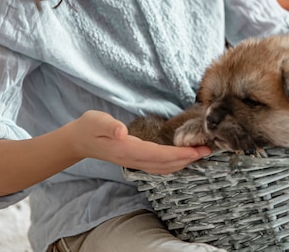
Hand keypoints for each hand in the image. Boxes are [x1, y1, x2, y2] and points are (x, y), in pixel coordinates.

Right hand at [69, 110, 210, 174]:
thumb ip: (109, 126)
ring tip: (201, 153)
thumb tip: (122, 131)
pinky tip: (183, 157)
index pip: (158, 156)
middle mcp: (133, 160)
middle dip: (188, 159)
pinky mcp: (136, 160)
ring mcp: (135, 162)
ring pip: (164, 167)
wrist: (79, 139)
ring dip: (183, 162)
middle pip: (165, 165)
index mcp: (127, 150)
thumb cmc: (89, 127)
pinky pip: (159, 166)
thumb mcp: (96, 122)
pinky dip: (174, 163)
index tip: (196, 151)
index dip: (178, 154)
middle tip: (209, 150)